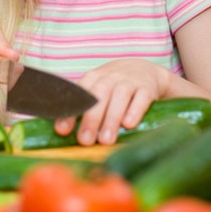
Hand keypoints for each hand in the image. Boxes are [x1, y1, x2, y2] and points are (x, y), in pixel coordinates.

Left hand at [53, 59, 169, 145]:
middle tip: (85, 141)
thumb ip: (84, 108)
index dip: (70, 112)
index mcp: (94, 78)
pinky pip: (142, 97)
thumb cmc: (115, 87)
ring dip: (111, 118)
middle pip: (99, 95)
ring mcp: (130, 80)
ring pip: (120, 96)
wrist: (145, 70)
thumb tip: (63, 133)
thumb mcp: (98, 90)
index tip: (62, 131)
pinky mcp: (148, 87)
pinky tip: (128, 124)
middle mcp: (111, 77)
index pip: (79, 94)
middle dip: (91, 119)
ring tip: (106, 140)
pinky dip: (135, 110)